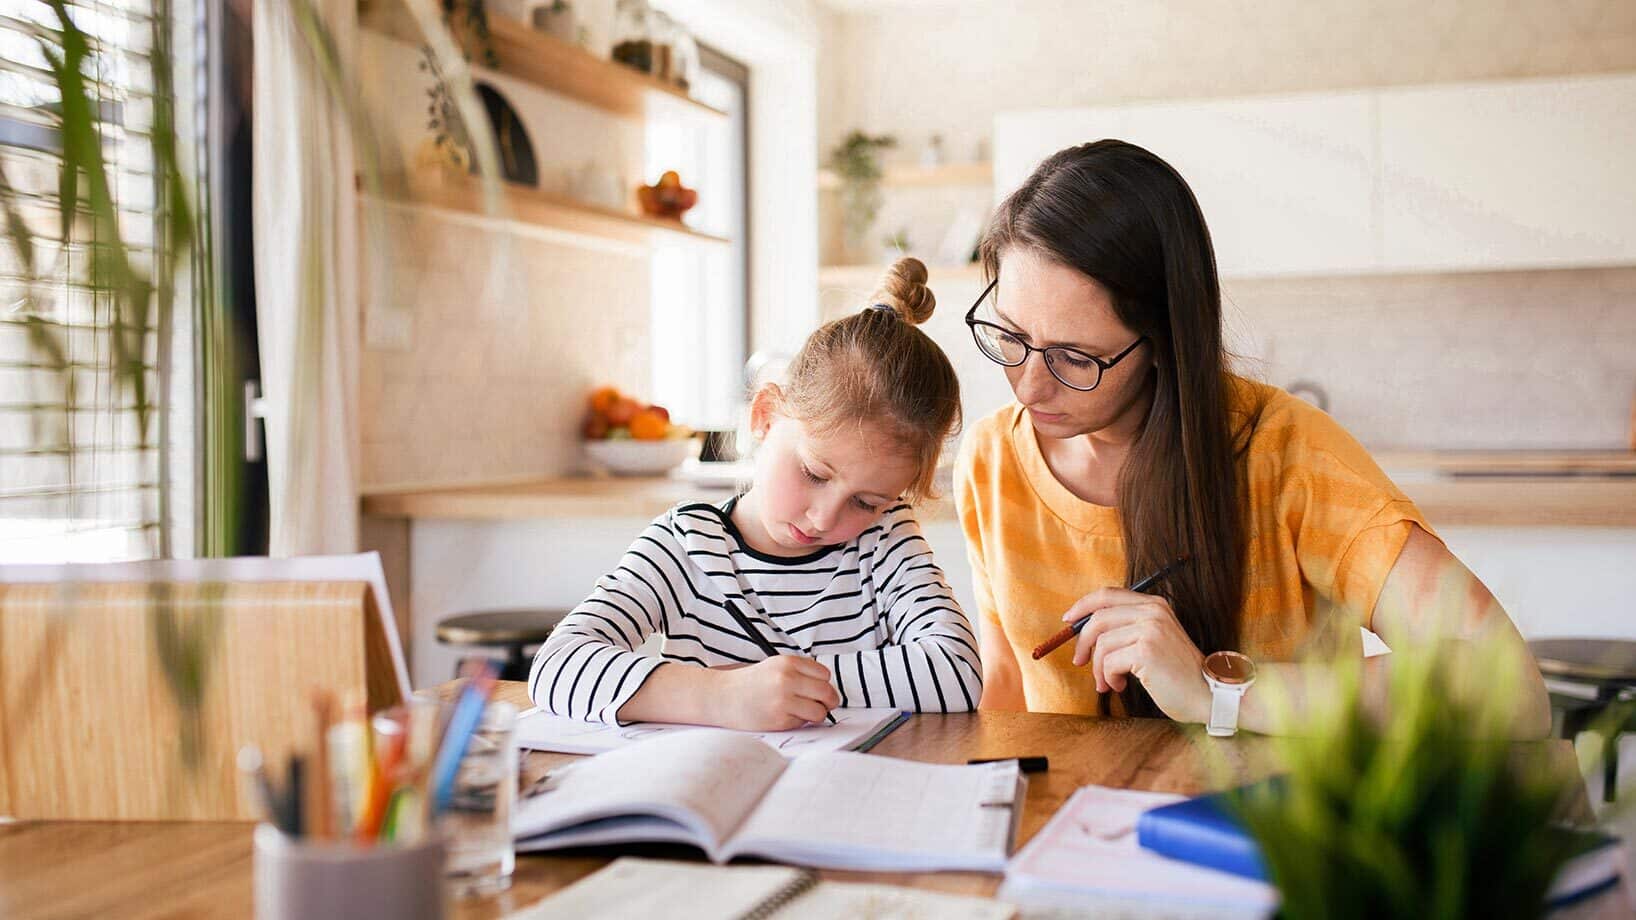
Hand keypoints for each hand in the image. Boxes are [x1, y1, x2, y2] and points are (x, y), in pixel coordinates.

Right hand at [709, 656, 839, 730]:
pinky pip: (803, 724)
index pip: (824, 674)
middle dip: (828, 702)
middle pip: (827, 693)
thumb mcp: (775, 666)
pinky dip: (798, 723)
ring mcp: (783, 700)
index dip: (823, 684)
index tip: (818, 689)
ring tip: (801, 712)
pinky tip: (783, 716)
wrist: (722, 697)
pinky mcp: (779, 720)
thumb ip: (800, 673)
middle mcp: (787, 679)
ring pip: (819, 712)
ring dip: (815, 715)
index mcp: (788, 663)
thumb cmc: (750, 683)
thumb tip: (828, 690)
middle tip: (822, 705)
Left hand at [1065, 588, 1209, 723]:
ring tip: (1109, 683)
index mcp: (1154, 605)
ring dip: (1098, 669)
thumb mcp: (1155, 640)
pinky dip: (1108, 678)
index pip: (1107, 595)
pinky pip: (1108, 662)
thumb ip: (1128, 629)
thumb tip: (1084, 630)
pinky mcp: (1146, 650)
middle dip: (1082, 643)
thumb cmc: (1178, 674)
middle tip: (1080, 662)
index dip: (1083, 606)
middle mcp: (1153, 612)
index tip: (1068, 620)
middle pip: (1098, 618)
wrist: (1209, 694)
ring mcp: (1150, 629)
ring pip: (1101, 644)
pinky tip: (1120, 686)